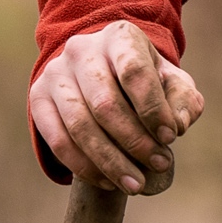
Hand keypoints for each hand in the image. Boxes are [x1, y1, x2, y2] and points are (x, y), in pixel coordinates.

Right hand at [28, 19, 205, 193]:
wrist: (101, 70)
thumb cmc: (143, 80)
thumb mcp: (171, 82)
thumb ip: (182, 101)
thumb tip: (175, 126)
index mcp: (119, 37)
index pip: (134, 71)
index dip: (152, 108)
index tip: (171, 138)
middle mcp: (82, 50)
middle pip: (106, 103)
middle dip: (135, 142)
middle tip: (159, 165)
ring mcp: (56, 73)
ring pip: (80, 126)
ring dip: (110, 162)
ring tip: (136, 185)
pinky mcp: (39, 98)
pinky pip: (58, 141)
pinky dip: (84, 167)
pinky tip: (108, 182)